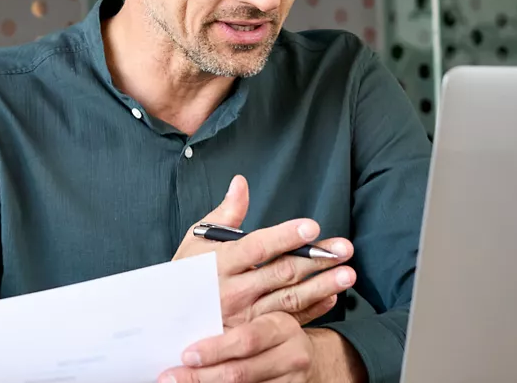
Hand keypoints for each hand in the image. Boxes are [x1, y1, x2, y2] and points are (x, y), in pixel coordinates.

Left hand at [158, 311, 312, 382]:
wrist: (311, 359)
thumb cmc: (274, 337)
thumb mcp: (262, 324)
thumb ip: (232, 330)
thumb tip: (186, 341)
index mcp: (281, 327)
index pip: (246, 340)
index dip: (214, 350)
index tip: (186, 355)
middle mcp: (292, 355)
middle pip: (240, 371)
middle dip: (200, 377)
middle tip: (170, 378)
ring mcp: (292, 381)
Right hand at [173, 176, 355, 326]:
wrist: (169, 322)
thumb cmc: (186, 275)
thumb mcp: (196, 241)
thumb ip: (225, 214)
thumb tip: (241, 182)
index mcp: (220, 263)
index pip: (256, 247)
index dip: (285, 236)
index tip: (312, 227)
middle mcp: (232, 290)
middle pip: (280, 273)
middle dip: (316, 259)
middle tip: (344, 248)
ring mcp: (244, 316)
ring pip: (289, 299)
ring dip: (321, 286)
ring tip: (348, 274)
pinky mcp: (253, 333)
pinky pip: (287, 322)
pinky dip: (312, 311)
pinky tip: (332, 298)